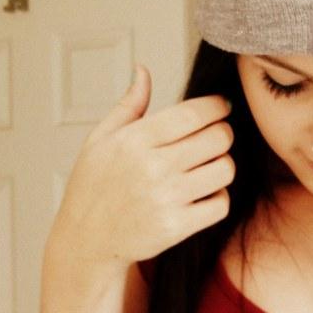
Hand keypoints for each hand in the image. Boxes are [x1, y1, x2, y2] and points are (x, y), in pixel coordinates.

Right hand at [50, 65, 235, 272]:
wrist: (86, 241)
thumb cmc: (93, 187)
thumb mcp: (100, 140)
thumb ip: (128, 106)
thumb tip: (143, 71)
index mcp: (135, 140)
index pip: (194, 113)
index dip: (217, 106)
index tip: (221, 108)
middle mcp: (153, 167)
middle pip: (218, 138)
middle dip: (223, 134)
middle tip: (215, 138)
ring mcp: (166, 199)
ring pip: (225, 170)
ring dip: (223, 165)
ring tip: (208, 166)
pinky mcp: (177, 227)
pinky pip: (221, 204)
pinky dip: (219, 197)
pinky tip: (204, 193)